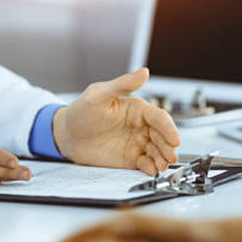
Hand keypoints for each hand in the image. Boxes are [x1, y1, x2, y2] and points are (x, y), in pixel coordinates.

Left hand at [53, 68, 180, 175]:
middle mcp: (140, 126)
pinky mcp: (130, 158)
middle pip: (162, 136)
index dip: (169, 128)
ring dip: (162, 158)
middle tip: (170, 156)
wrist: (66, 136)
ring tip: (162, 166)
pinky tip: (152, 169)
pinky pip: (145, 163)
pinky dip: (151, 167)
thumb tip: (144, 72)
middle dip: (168, 147)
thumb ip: (123, 84)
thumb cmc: (81, 112)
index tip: (174, 139)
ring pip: (156, 151)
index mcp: (137, 109)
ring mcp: (136, 143)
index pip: (159, 118)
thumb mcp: (99, 95)